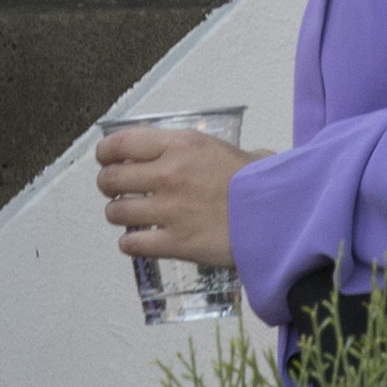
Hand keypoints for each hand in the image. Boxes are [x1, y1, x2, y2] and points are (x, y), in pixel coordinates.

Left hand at [97, 123, 249, 274]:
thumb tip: (217, 155)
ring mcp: (169, 210)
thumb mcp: (233, 150)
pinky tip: (139, 240)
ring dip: (118, 214)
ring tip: (129, 216)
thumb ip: (212, 153)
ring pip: (117, 212)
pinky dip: (130, 243)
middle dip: (108, 185)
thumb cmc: (262, 181)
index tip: (106, 159)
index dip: (106, 152)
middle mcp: (168, 174)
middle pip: (112, 179)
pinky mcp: (175, 243)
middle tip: (115, 191)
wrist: (280, 215)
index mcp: (181, 145)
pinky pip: (132, 243)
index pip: (121, 143)